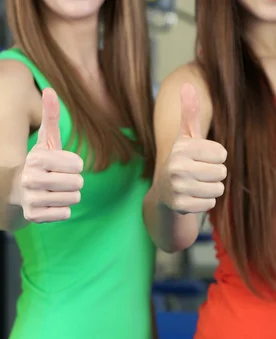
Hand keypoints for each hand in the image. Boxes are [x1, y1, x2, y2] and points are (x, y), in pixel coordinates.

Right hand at [20, 88, 83, 222]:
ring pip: (73, 199)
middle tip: (58, 180)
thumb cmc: (38, 162)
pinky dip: (60, 209)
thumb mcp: (45, 140)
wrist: (13, 189)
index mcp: (36, 158)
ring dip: (67, 196)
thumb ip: (50, 116)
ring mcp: (31, 199)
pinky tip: (48, 203)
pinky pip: (65, 213)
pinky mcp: (33, 216)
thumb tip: (50, 89)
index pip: (77, 164)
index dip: (73, 165)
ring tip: (52, 191)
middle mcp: (30, 179)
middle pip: (77, 183)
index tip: (60, 165)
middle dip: (72, 182)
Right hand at [157, 83, 226, 213]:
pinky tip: (190, 197)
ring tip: (194, 185)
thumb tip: (187, 85)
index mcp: (181, 149)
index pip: (221, 154)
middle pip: (222, 172)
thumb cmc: (182, 159)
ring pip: (218, 189)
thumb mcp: (186, 136)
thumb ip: (189, 112)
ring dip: (210, 188)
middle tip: (197, 173)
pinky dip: (203, 202)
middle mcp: (176, 167)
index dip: (215, 157)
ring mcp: (177, 188)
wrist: (163, 190)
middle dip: (214, 174)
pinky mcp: (180, 206)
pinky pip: (210, 204)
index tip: (200, 158)